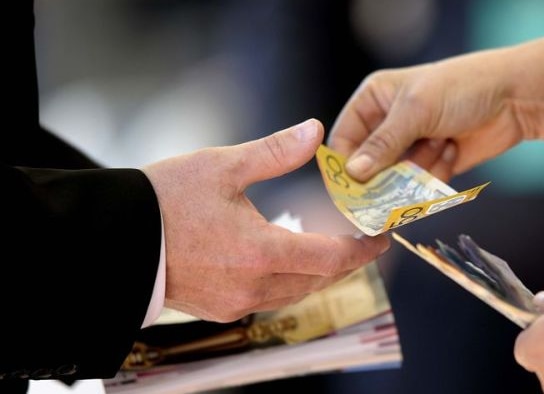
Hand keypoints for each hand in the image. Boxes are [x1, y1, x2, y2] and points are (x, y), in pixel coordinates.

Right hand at [142, 119, 389, 322]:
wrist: (112, 239)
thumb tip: (316, 131)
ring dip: (317, 274)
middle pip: (317, 280)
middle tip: (363, 243)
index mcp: (260, 253)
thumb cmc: (164, 200)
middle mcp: (253, 286)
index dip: (361, 250)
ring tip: (330, 250)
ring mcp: (235, 303)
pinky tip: (286, 263)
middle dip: (344, 262)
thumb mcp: (222, 166)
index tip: (381, 239)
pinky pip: (269, 299)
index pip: (330, 259)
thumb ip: (275, 152)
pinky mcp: (218, 310)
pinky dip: (289, 282)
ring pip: (295, 293)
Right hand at [329, 31, 543, 181]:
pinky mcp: (429, 165)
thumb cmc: (462, 88)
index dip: (344, 167)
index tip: (351, 192)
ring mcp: (409, 146)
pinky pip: (419, 186)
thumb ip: (383, 144)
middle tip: (402, 175)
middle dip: (388, 173)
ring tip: (441, 141)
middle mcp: (386, 125)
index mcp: (373, 101)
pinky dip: (436, 172)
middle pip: (367, 168)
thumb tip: (352, 174)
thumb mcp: (417, 110)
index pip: (344, 141)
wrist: (513, 98)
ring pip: (395, 181)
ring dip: (419, 168)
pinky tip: (452, 148)